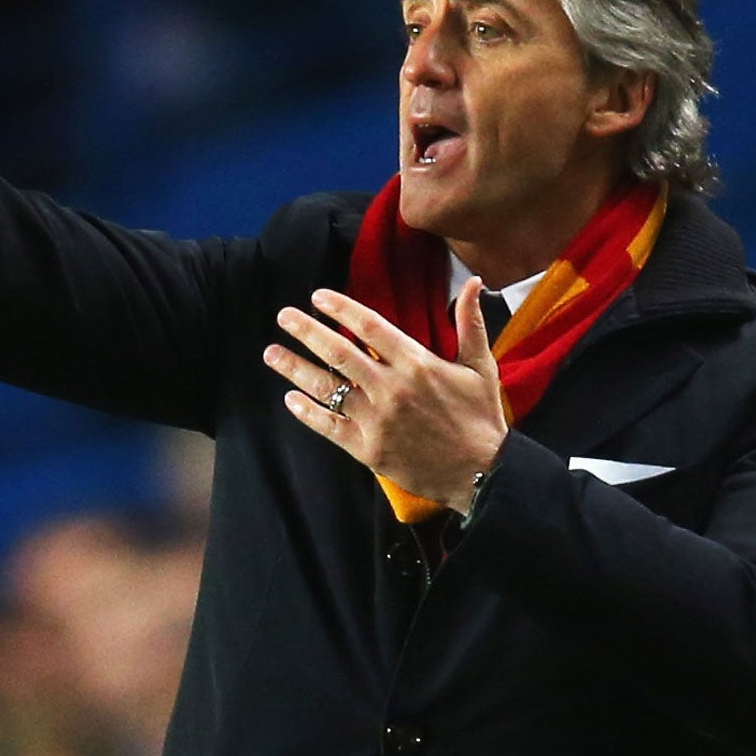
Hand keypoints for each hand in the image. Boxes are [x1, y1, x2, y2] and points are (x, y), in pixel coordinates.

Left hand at [264, 280, 507, 514]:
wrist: (483, 473)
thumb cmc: (481, 418)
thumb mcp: (481, 366)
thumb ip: (470, 322)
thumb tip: (472, 283)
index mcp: (417, 364)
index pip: (369, 327)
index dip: (340, 308)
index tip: (317, 297)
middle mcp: (391, 388)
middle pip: (338, 353)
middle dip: (306, 332)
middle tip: (283, 316)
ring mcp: (377, 420)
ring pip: (327, 388)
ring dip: (295, 369)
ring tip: (272, 354)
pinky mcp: (368, 449)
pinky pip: (330, 426)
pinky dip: (308, 412)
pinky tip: (290, 399)